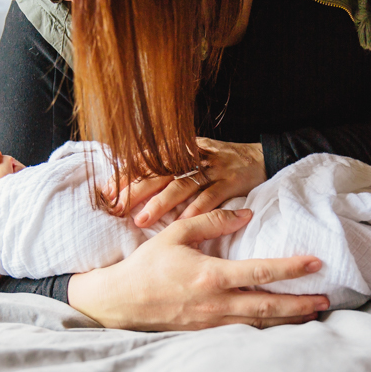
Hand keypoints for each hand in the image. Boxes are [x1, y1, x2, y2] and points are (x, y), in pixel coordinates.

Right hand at [67, 208, 328, 330]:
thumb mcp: (175, 234)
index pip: (261, 271)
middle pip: (269, 306)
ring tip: (313, 315)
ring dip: (289, 320)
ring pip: (260, 323)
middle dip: (301, 304)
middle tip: (326, 300)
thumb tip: (245, 215)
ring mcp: (212, 323)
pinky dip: (266, 329)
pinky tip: (281, 327)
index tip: (315, 264)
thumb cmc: (146, 265)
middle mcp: (216, 303)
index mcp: (211, 275)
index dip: (292, 268)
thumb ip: (211, 222)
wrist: (118, 303)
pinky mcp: (206, 335)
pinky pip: (244, 333)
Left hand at [112, 137, 266, 227]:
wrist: (263, 158)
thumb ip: (169, 169)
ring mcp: (214, 168)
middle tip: (117, 209)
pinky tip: (182, 222)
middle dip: (136, 191)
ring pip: (182, 185)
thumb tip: (135, 184)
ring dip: (161, 204)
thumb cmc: (222, 164)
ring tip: (143, 220)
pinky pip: (211, 196)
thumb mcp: (194, 158)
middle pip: (159, 173)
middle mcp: (194, 156)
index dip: (126, 175)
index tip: (107, 192)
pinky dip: (196, 210)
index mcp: (181, 149)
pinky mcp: (231, 181)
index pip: (147, 160)